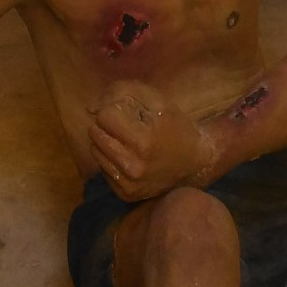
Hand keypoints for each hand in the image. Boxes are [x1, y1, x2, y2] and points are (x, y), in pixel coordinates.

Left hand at [89, 83, 210, 200]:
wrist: (195, 163)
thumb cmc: (175, 126)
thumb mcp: (157, 100)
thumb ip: (123, 92)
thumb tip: (91, 106)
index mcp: (143, 140)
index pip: (104, 115)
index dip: (114, 108)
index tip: (128, 113)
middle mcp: (133, 166)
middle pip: (95, 133)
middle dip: (108, 125)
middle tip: (127, 127)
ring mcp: (128, 184)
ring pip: (95, 151)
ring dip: (107, 141)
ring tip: (127, 141)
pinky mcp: (125, 194)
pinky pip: (102, 169)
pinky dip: (112, 159)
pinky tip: (129, 157)